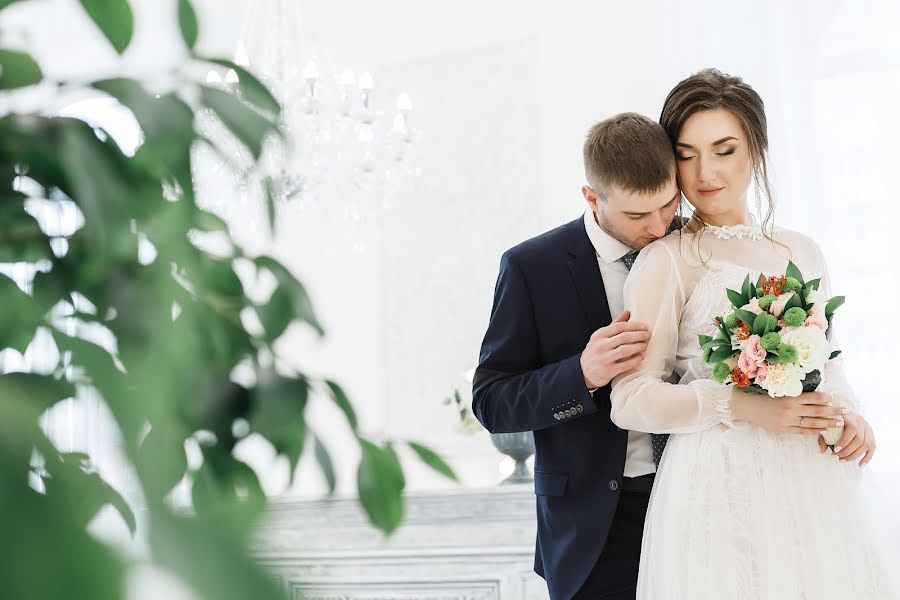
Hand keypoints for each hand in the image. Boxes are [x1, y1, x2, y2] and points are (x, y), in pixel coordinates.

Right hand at [580, 310, 649, 388]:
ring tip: (645, 345)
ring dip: (639, 347)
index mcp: (599, 335)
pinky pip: (626, 364)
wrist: (583, 371)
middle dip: (639, 335)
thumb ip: (615, 324)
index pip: (619, 326)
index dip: (634, 325)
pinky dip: (635, 360)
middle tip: (647, 335)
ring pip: (626, 350)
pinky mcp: (608, 371)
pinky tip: (640, 357)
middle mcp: (600, 346)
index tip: (644, 326)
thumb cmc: (596, 351)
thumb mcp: (601, 337)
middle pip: (624, 337)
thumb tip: (628, 312)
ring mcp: (604, 358)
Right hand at [731, 390, 845, 434]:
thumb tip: (816, 396)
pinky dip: (814, 431)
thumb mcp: (780, 392)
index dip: (826, 398)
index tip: (834, 398)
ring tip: (838, 423)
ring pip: (812, 423)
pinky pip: (802, 431)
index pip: (813, 398)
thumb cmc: (765, 397)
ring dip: (827, 423)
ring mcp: (787, 421)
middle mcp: (790, 409)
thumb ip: (796, 395)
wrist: (748, 407)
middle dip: (833, 411)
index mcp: (790, 397)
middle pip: (817, 411)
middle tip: (845, 411)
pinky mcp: (784, 429)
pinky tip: (823, 430)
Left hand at [818, 410, 875, 466]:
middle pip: (859, 440)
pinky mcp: (871, 435)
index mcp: (851, 416)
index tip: (835, 450)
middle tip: (836, 458)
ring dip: (854, 456)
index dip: (844, 441)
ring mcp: (868, 428)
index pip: (852, 430)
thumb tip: (821, 451)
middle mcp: (862, 422)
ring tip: (842, 460)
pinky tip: (860, 465)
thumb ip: (823, 436)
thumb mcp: (826, 423)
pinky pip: (872, 448)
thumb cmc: (832, 417)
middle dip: (847, 451)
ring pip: (866, 445)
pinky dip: (867, 458)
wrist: (842, 409)